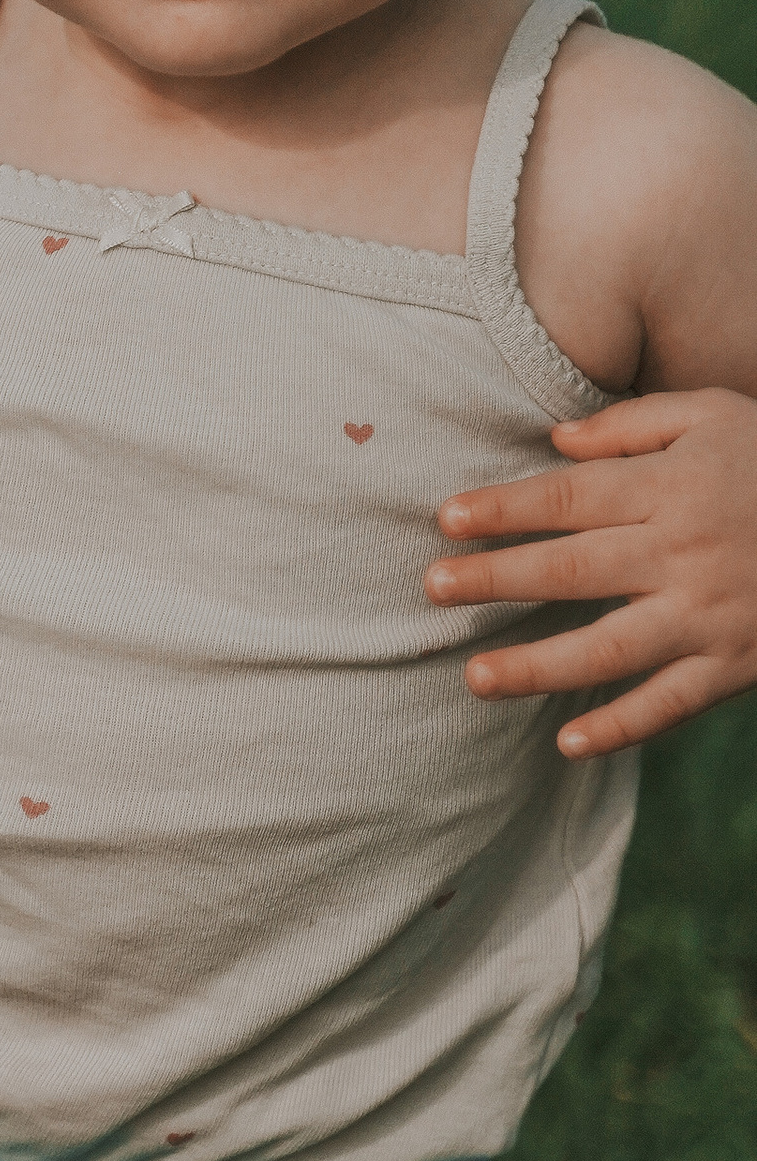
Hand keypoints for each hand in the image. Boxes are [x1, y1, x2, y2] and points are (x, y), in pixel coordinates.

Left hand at [426, 388, 756, 756]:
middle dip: (496, 579)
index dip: (504, 509)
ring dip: (537, 665)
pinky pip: (671, 703)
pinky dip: (622, 727)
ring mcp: (709, 614)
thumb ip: (633, 424)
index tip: (446, 518)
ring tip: (476, 677)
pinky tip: (568, 744)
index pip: (569, 498)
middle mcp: (683, 552)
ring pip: (609, 647)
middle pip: (572, 569)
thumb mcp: (716, 416)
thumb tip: (555, 442)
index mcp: (672, 488)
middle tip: (432, 589)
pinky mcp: (735, 664)